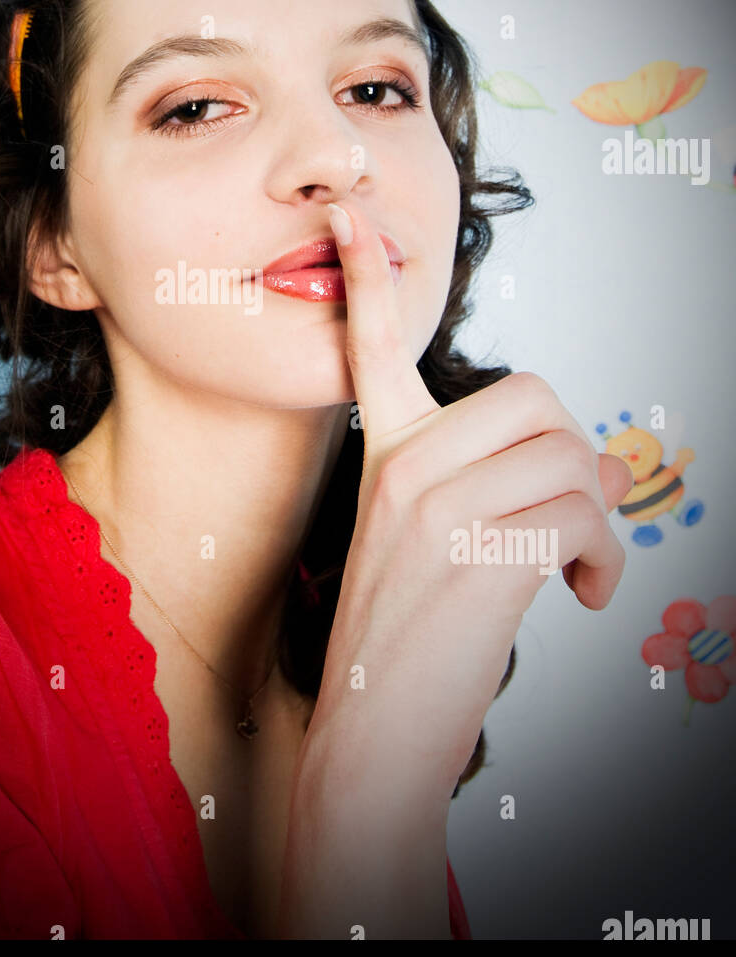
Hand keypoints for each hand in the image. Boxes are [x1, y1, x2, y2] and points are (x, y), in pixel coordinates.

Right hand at [299, 195, 631, 804]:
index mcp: (384, 458)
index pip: (374, 346)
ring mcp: (436, 509)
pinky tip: (584, 595)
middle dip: (578, 458)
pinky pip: (581, 516)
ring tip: (580, 568)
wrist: (369, 742)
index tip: (353, 214)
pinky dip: (604, 559)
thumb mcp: (420, 544)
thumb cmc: (401, 644)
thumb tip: (584, 455)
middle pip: (537, 400)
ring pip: (570, 458)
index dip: (365, 274)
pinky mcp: (477, 555)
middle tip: (573, 516)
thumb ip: (472, 482)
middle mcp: (403, 469)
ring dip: (599, 518)